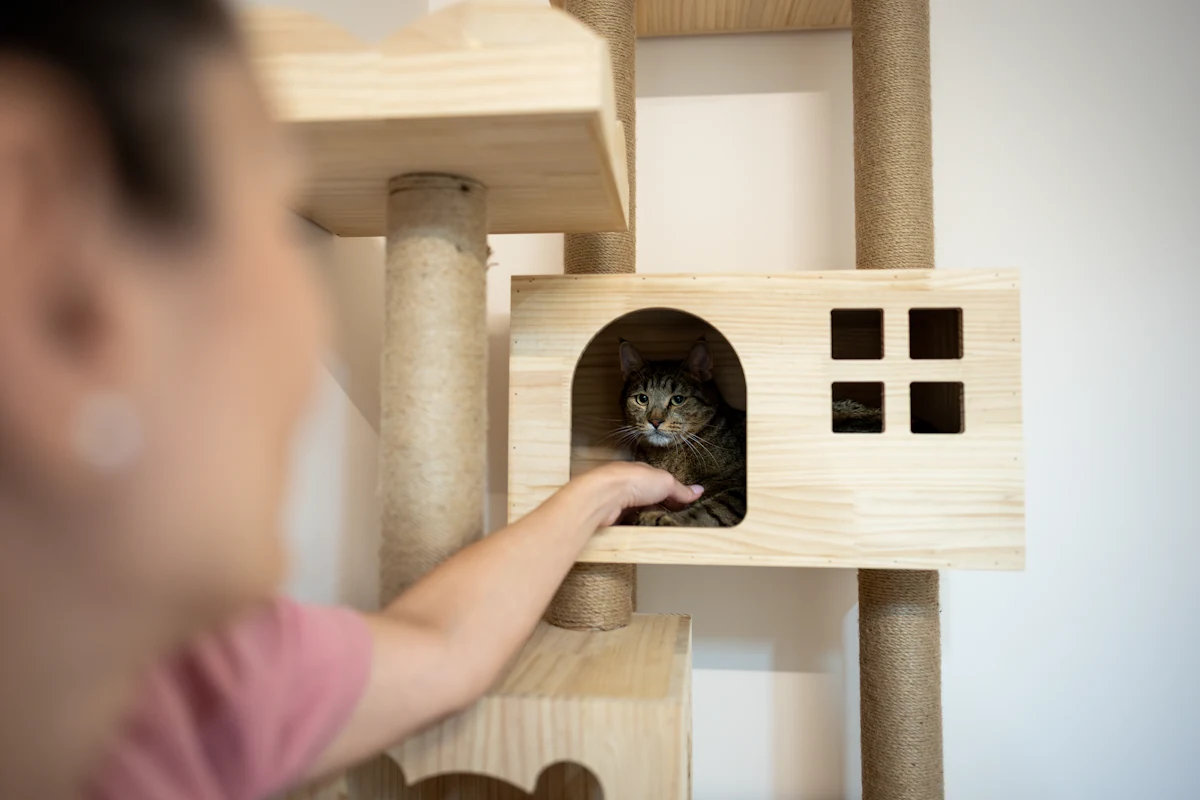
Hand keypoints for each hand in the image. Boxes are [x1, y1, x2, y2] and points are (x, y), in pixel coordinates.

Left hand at [570, 462, 701, 526]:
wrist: (604, 496)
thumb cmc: (632, 481)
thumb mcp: (665, 482)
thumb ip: (680, 489)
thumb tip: (698, 490)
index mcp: (641, 473)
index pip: (660, 484)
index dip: (673, 494)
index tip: (685, 506)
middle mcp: (629, 486)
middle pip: (649, 500)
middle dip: (661, 509)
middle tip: (677, 521)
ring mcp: (620, 502)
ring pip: (638, 514)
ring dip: (648, 520)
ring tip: (664, 530)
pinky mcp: (613, 518)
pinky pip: (628, 525)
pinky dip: (637, 529)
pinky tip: (645, 534)